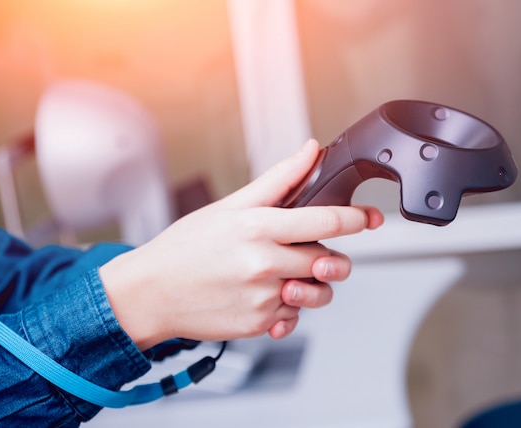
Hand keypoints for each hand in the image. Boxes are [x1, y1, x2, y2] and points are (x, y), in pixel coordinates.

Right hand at [100, 140, 382, 349]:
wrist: (150, 292)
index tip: (370, 218)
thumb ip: (279, 180)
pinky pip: (293, 316)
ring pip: (317, 293)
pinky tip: (264, 295)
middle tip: (313, 253)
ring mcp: (263, 297)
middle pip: (329, 261)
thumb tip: (311, 151)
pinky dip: (287, 306)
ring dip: (312, 285)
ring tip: (287, 276)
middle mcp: (264, 264)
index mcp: (259, 228)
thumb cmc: (185, 248)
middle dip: (330, 257)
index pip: (326, 222)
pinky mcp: (258, 324)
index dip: (357, 218)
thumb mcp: (231, 206)